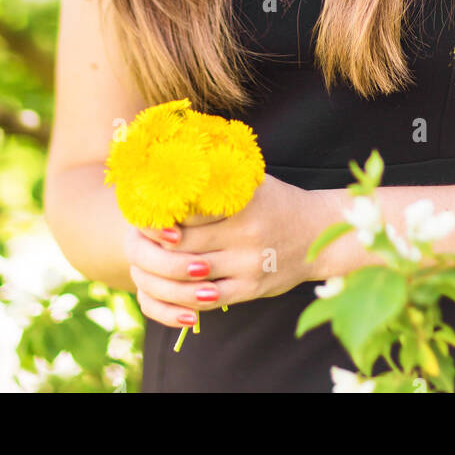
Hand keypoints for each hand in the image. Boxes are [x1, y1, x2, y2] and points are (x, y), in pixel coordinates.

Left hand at [122, 175, 326, 330]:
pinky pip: (211, 297)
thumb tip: (178, 156)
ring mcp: (248, 264)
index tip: (141, 209)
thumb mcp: (253, 181)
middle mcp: (245, 234)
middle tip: (135, 238)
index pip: (189, 210)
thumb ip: (220, 175)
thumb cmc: (278, 202)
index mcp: (242, 203)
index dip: (160, 214)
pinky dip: (187, 295)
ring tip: (147, 262)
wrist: (318, 233)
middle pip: (185, 244)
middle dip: (156, 244)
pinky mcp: (252, 288)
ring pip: (194, 273)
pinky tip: (172, 287)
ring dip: (166, 271)